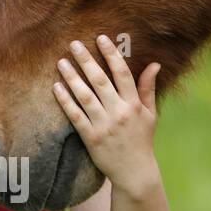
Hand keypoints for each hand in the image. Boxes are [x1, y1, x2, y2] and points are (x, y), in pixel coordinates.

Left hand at [52, 35, 160, 195]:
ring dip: (72, 78)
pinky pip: (75, 116)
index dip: (112, 55)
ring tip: (61, 62)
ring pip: (85, 96)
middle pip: (100, 81)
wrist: (134, 172)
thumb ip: (148, 88)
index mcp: (134, 105)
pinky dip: (65, 101)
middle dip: (87, 60)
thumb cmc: (142, 140)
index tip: (101, 38)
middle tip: (74, 44)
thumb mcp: (150, 114)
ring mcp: (104, 125)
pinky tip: (56, 87)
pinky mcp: (91, 138)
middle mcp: (119, 112)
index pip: (122, 74)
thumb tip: (155, 64)